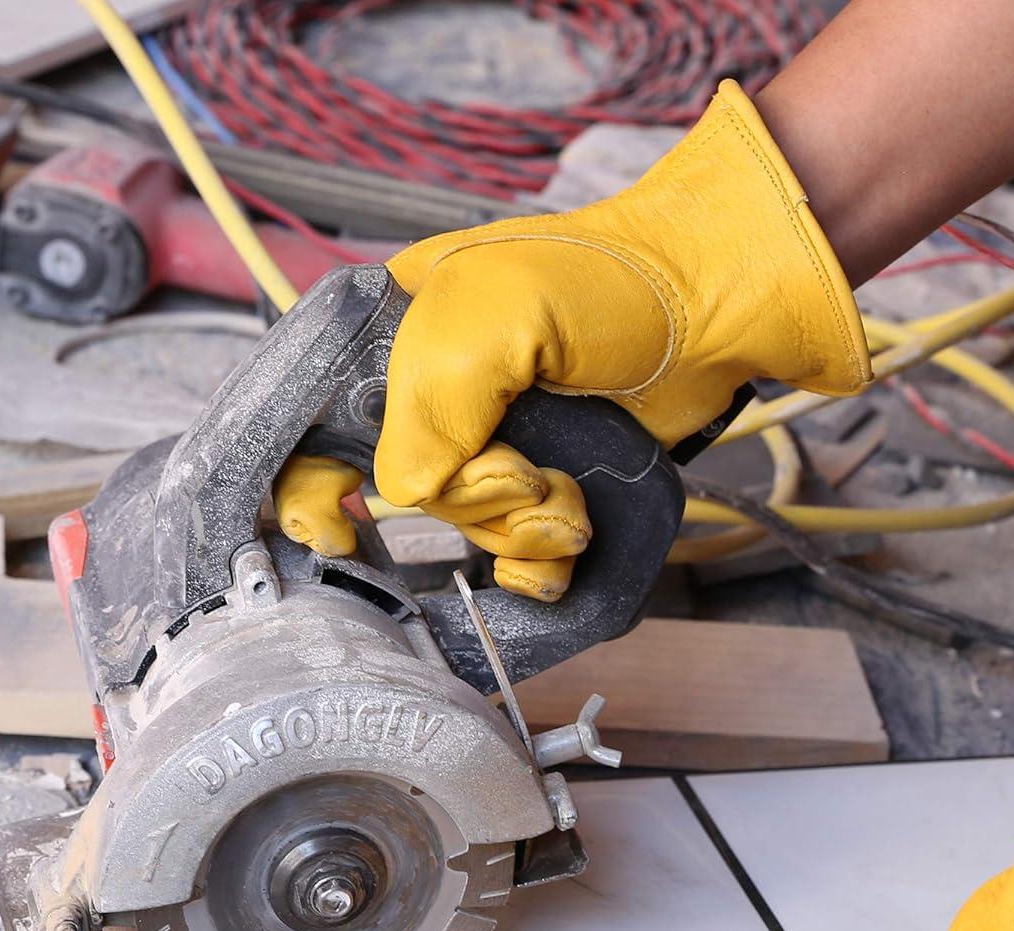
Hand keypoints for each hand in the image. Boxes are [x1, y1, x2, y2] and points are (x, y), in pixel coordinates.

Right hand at [275, 80, 868, 598]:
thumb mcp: (491, 310)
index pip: (300, 428)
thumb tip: (404, 496)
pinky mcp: (540, 487)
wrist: (713, 312)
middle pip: (395, 500)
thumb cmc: (606, 283)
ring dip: (523, 530)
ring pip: (463, 535)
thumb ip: (427, 402)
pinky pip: (513, 560)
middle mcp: (427, 399)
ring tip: (571, 487)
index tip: (340, 531)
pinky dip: (542, 562)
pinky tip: (571, 529)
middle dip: (468, 506)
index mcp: (384, 339)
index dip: (304, 489)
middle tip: (527, 476)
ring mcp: (487, 447)